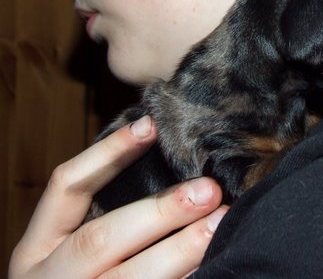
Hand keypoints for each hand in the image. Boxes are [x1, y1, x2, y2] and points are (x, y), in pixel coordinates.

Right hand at [9, 116, 226, 278]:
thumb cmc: (81, 275)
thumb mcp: (71, 247)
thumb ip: (107, 212)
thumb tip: (170, 165)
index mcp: (37, 247)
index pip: (66, 187)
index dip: (108, 152)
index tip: (151, 126)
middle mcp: (51, 276)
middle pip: (101, 238)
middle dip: (160, 212)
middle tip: (208, 190)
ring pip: (129, 278)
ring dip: (180, 250)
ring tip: (218, 224)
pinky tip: (211, 263)